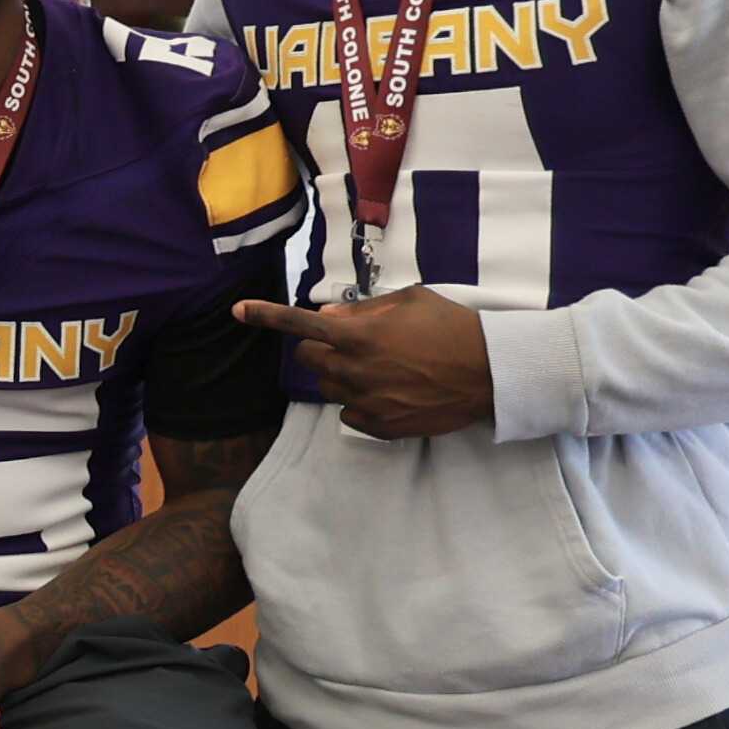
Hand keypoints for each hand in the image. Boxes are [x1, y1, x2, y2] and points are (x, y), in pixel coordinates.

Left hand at [235, 287, 497, 439]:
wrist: (490, 372)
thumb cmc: (452, 327)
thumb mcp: (410, 301)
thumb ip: (362, 309)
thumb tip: (325, 316)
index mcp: (358, 335)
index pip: (300, 325)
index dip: (266, 316)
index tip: (238, 311)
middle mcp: (354, 370)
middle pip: (309, 360)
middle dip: (320, 349)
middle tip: (353, 344)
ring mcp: (365, 402)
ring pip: (329, 387)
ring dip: (342, 375)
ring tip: (384, 367)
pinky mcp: (379, 427)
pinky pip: (349, 414)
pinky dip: (360, 402)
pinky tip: (392, 392)